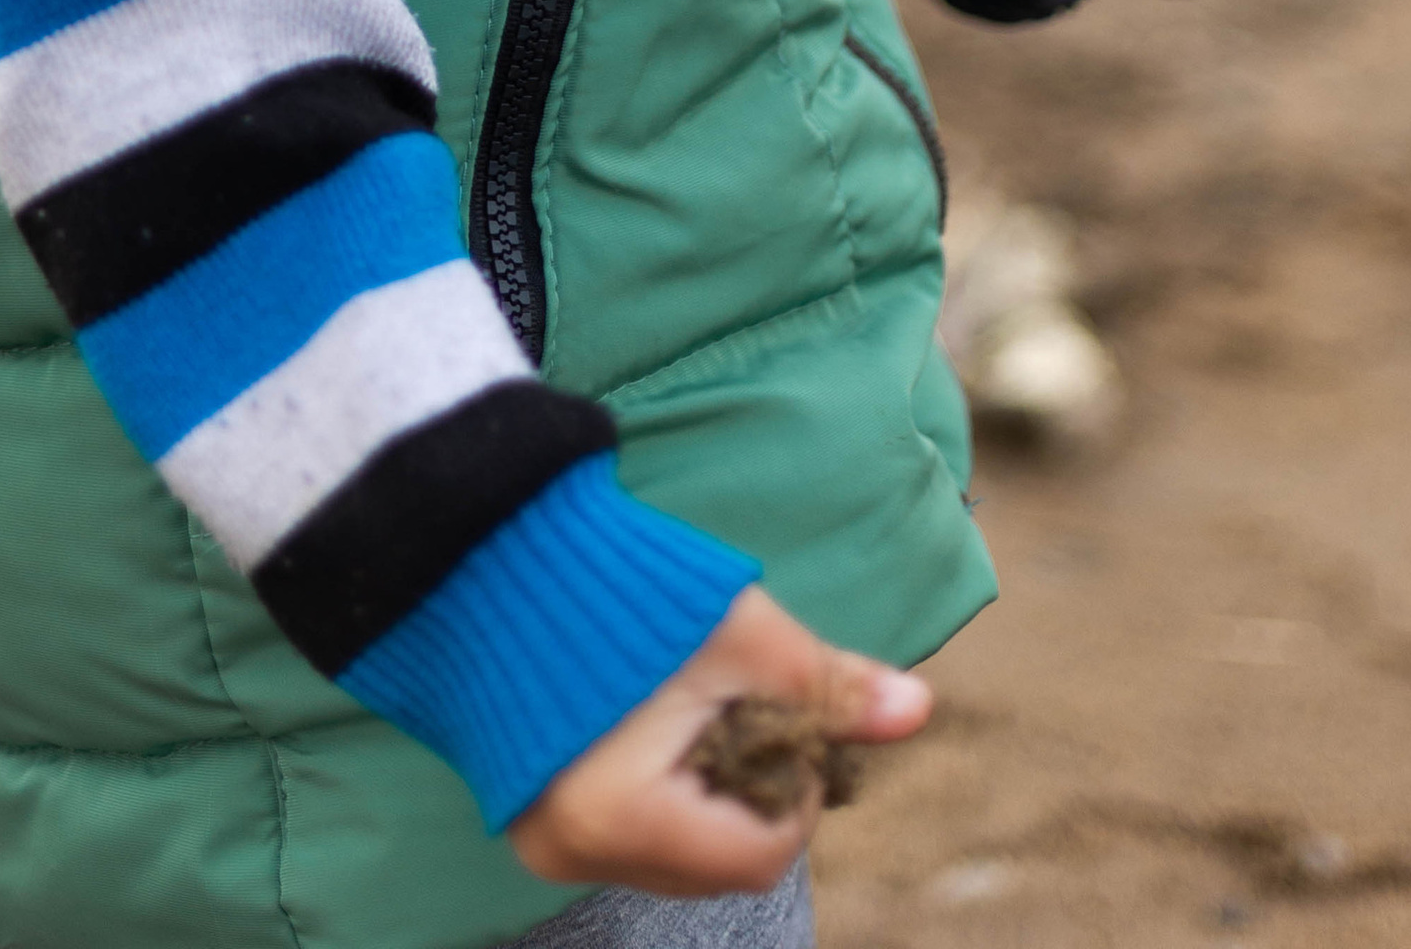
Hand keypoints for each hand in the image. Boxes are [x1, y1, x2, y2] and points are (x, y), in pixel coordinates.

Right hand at [507, 584, 928, 896]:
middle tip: (741, 704)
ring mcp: (545, 840)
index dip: (795, 787)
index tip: (779, 712)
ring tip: (691, 705)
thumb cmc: (623, 587)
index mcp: (624, 819)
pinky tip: (653, 718)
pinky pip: (628, 831)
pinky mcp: (530, 815)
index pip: (761, 855)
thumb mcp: (742, 635)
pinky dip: (661, 788)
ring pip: (675, 851)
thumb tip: (917, 711)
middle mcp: (574, 851)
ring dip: (707, 792)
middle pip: (716, 863)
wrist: (493, 546)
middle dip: (751, 792)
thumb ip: (828, 687)